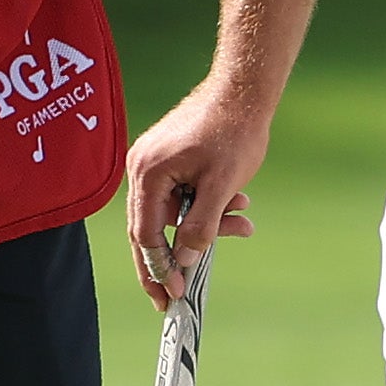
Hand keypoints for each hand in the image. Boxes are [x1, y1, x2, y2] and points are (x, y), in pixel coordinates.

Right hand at [121, 83, 267, 309]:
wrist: (244, 89)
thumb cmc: (234, 131)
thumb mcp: (222, 186)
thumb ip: (201, 226)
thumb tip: (183, 261)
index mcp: (149, 173)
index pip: (145, 234)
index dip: (159, 267)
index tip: (173, 294)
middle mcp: (142, 169)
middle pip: (149, 229)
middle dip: (172, 260)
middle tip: (177, 295)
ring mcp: (154, 163)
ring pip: (172, 212)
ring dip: (205, 225)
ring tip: (243, 225)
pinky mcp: (169, 160)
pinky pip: (181, 196)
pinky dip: (207, 206)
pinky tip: (238, 205)